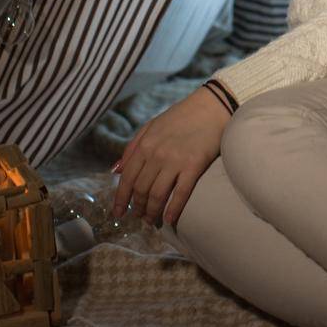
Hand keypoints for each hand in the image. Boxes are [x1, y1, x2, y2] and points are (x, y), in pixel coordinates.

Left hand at [111, 87, 232, 227]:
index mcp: (144, 144)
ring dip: (152, 212)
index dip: (121, 199)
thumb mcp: (152, 126)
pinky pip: (180, 193)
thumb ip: (132, 147)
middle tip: (139, 217)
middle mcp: (156, 154)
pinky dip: (173, 209)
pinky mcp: (194, 165)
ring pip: (157, 195)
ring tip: (151, 220)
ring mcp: (175, 160)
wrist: (212, 106)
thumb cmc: (182, 116)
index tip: (119, 213)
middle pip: (141, 189)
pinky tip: (169, 220)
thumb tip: (115, 171)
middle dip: (137, 207)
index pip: (127, 178)